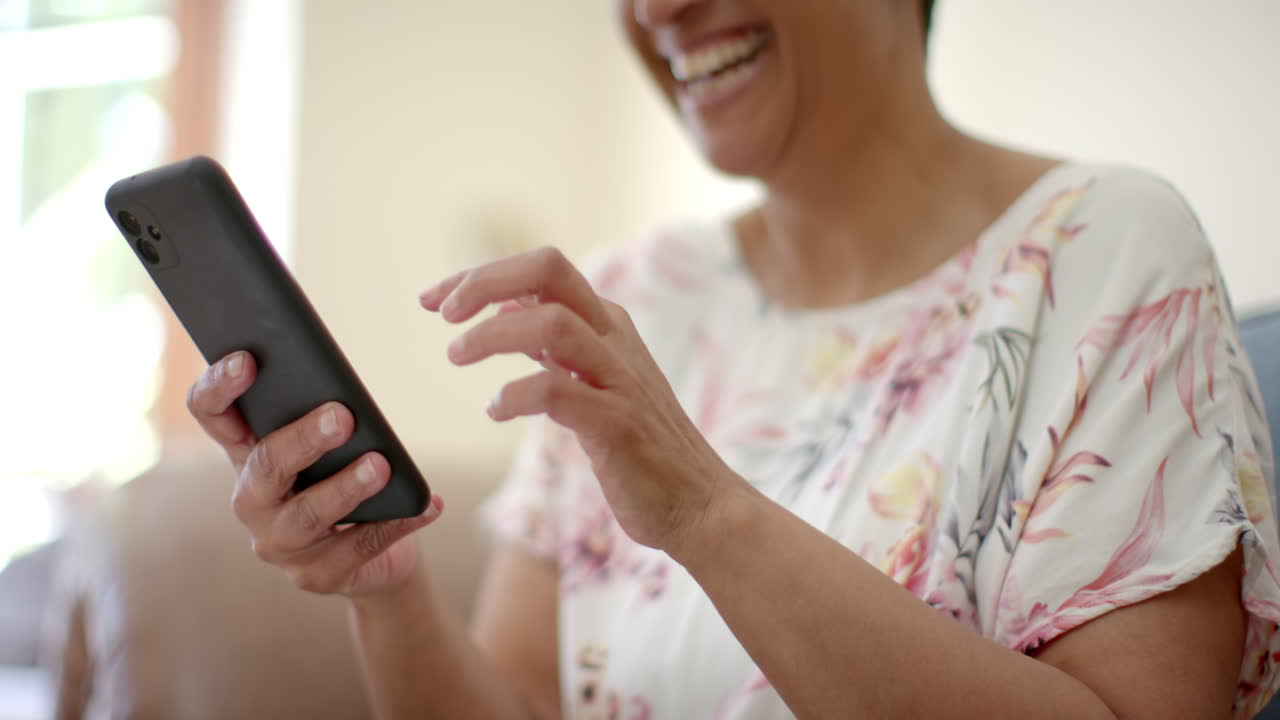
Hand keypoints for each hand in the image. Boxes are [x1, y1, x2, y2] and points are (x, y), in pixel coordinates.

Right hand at [186, 352, 442, 596]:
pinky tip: (427, 503)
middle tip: (343, 416)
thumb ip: (327, 415)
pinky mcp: (316, 576)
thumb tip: (348, 394)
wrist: (375, 557)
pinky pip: (359, 547)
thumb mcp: (333, 445)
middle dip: (303, 439)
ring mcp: (280, 543)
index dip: (219, 387)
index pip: (212, 415)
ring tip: (382, 465)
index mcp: (248, 453)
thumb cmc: (346, 479)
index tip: (247, 358)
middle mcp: (253, 500)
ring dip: (347, 487)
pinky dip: (398, 523)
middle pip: (265, 465)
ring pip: (308, 514)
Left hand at [420, 246, 738, 557]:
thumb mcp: (593, 379)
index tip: (435, 299)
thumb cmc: (639, 445)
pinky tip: (495, 410)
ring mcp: (618, 378)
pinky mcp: (617, 423)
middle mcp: (614, 338)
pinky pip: (556, 391)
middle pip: (549, 270)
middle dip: (485, 280)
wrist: (697, 502)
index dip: (481, 275)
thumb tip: (501, 308)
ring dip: (491, 333)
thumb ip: (553, 343)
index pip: (540, 270)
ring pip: (551, 322)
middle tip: (443, 314)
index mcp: (606, 323)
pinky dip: (514, 395)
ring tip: (456, 355)